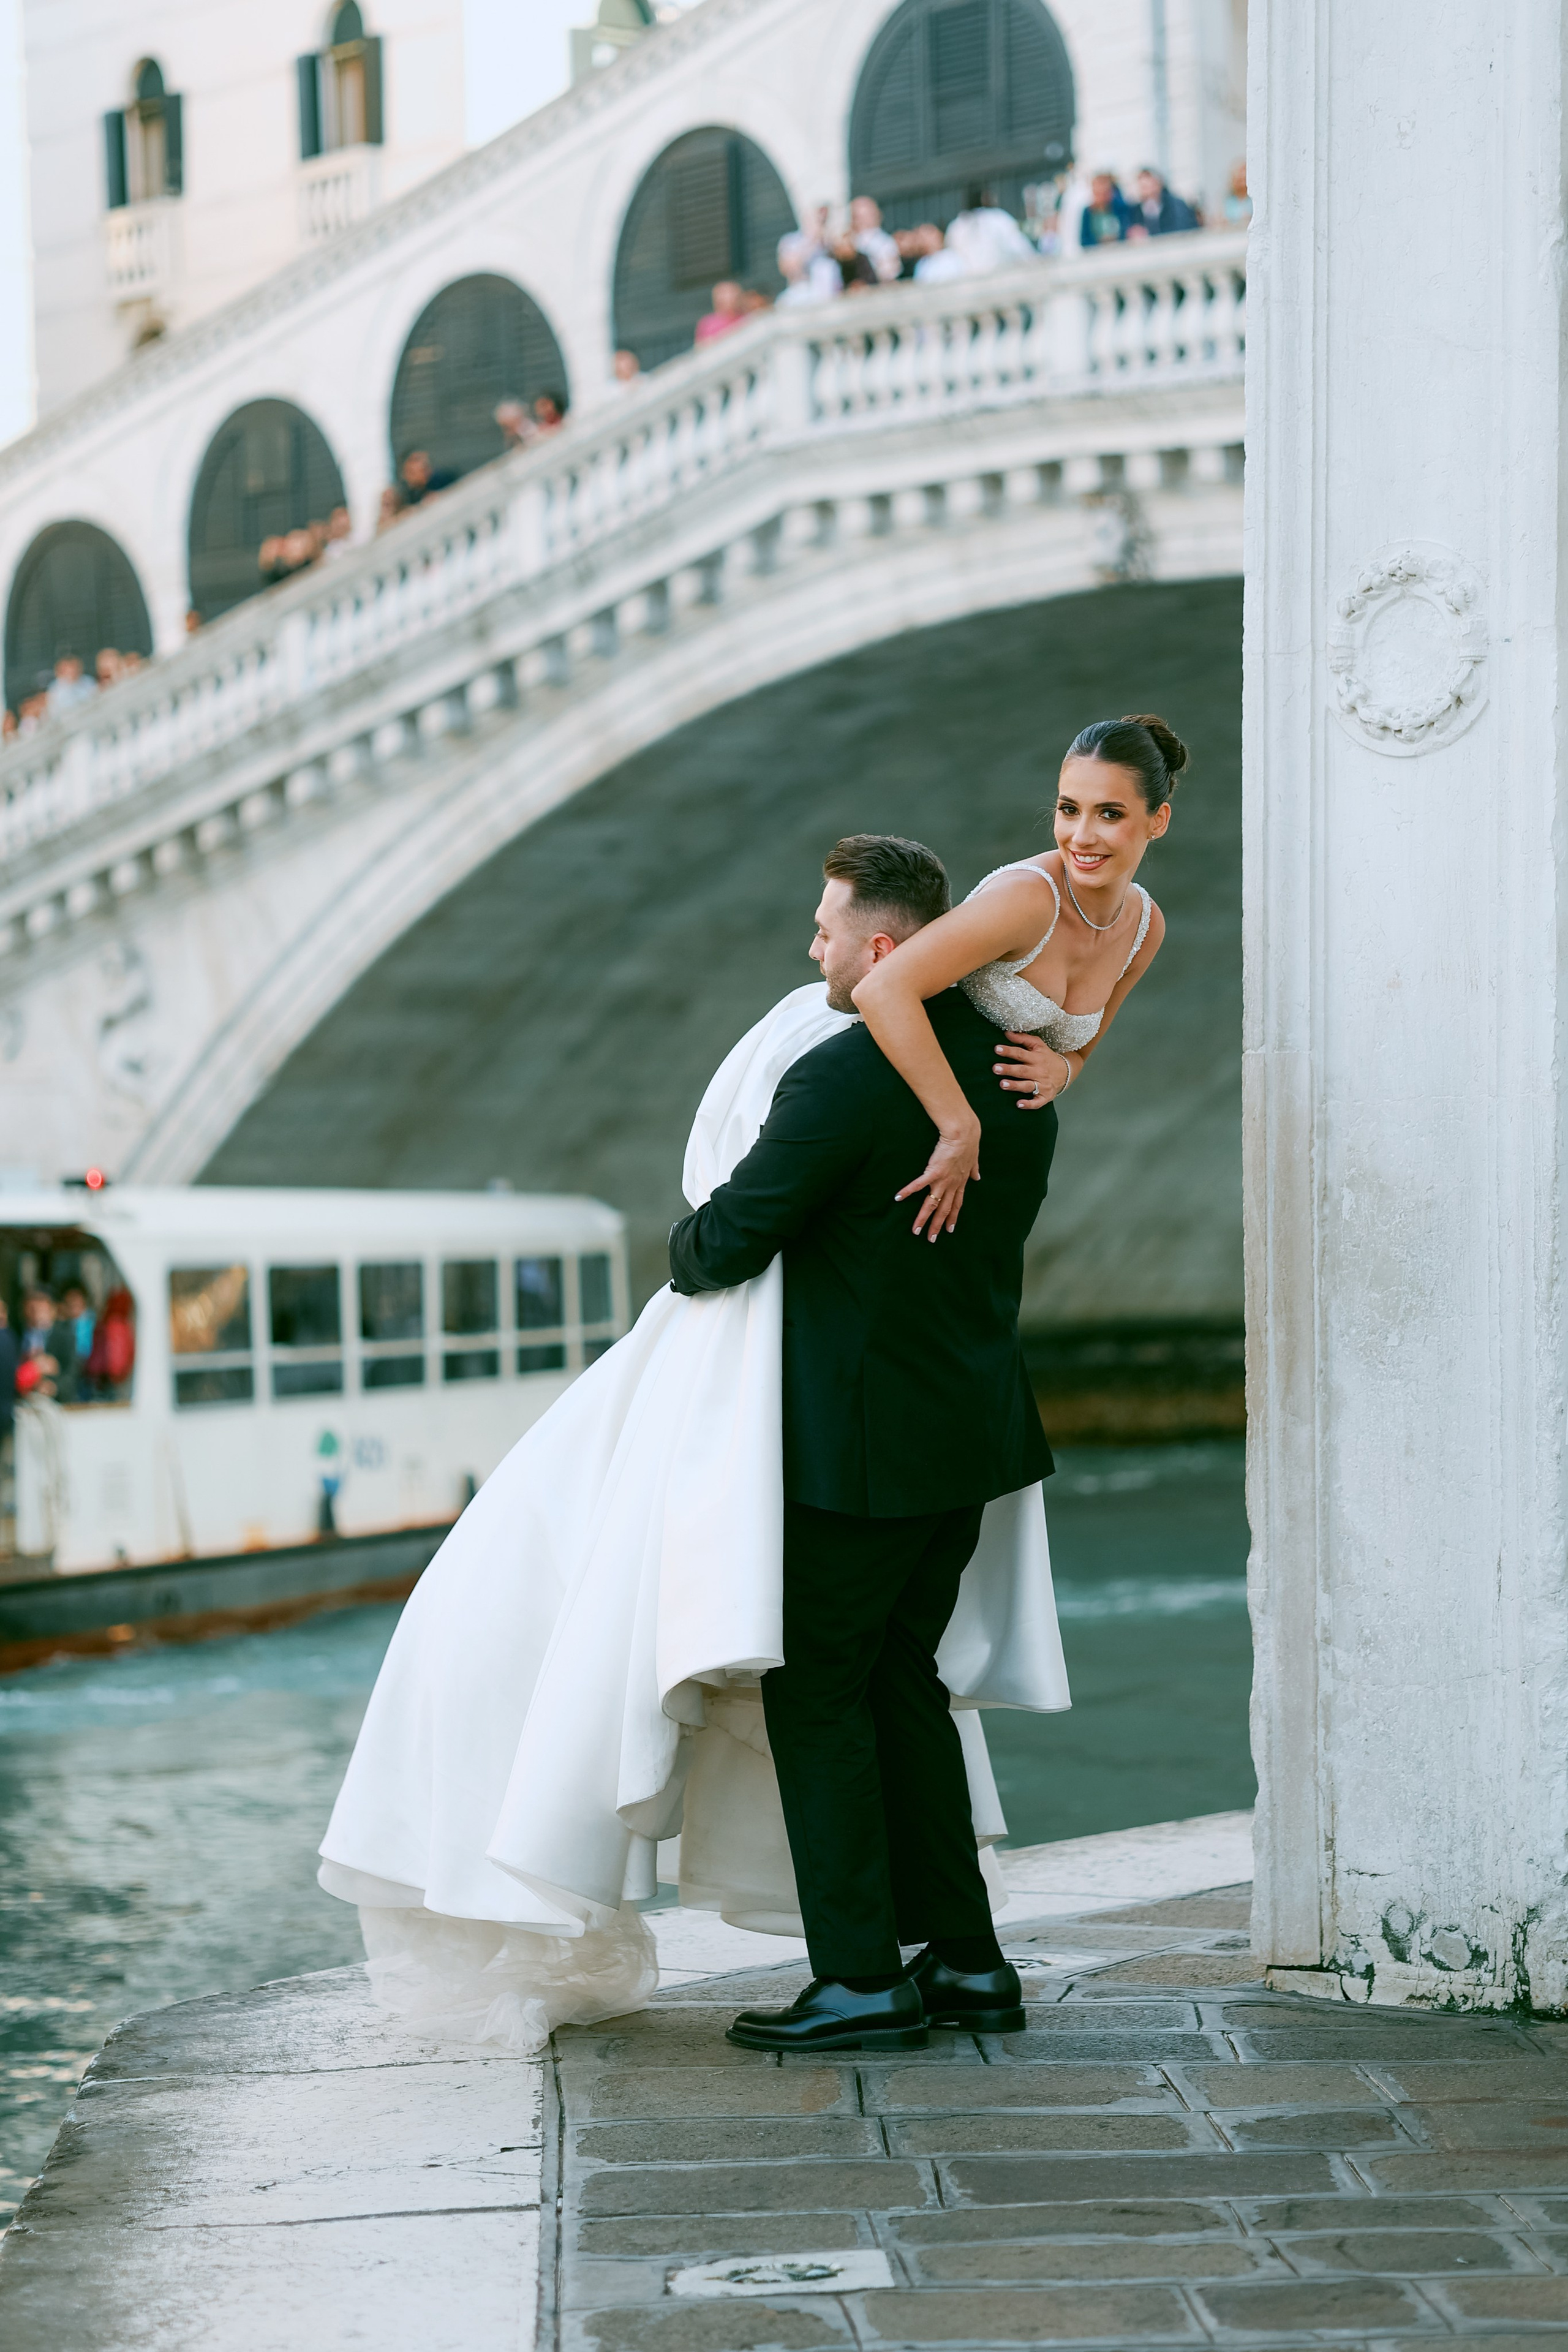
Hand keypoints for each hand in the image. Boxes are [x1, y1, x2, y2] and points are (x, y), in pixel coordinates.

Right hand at [894, 1118, 980, 1240]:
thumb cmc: (969, 1143)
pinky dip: (908, 1191)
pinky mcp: (933, 1171)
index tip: (950, 1229)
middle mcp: (952, 1185)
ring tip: (916, 1230)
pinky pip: (918, 1185)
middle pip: (944, 1210)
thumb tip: (978, 1177)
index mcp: (961, 1182)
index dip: (952, 1217)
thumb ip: (975, 1169)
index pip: (956, 1204)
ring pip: (932, 1204)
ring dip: (923, 1218)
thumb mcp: (974, 1159)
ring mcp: (943, 1180)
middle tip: (931, 1239)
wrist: (964, 1133)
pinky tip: (898, 1198)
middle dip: (937, 1225)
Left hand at [994, 1032, 1069, 1106]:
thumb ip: (1023, 1038)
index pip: (1021, 1053)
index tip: (997, 1049)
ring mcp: (1042, 1084)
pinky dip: (1029, 1104)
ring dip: (1015, 1085)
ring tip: (1002, 1084)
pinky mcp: (1045, 1096)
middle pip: (1022, 1070)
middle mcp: (1039, 1071)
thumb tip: (1007, 1033)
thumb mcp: (1038, 1045)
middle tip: (995, 1068)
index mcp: (1036, 1057)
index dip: (1009, 1051)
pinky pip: (1037, 1102)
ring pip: (1027, 1085)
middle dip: (1008, 1069)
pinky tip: (1019, 1104)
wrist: (1067, 1071)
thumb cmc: (1048, 1057)